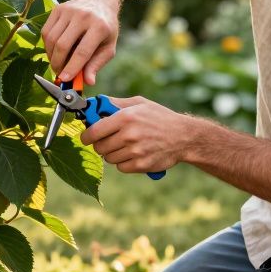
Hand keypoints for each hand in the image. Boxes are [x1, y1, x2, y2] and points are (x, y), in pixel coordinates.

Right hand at [41, 0, 118, 84]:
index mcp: (100, 27)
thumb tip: (88, 81)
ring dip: (51, 56)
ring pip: (51, 39)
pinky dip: (47, 45)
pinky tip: (54, 50)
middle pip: (62, 45)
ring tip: (58, 63)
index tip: (64, 79)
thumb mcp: (108, 46)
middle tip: (59, 74)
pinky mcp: (57, 9)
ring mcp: (68, 11)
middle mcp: (83, 16)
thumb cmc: (105, 28)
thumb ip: (97, 64)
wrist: (98, 0)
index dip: (72, 67)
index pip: (82, 51)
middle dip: (58, 64)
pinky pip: (46, 32)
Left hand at [79, 95, 195, 174]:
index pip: (93, 131)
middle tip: (108, 141)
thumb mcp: (139, 104)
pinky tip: (133, 154)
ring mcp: (135, 151)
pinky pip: (121, 167)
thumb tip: (94, 104)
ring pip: (109, 158)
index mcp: (125, 117)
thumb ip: (115, 104)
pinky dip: (124, 163)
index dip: (86, 136)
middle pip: (99, 147)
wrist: (184, 137)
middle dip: (100, 145)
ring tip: (125, 146)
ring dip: (113, 154)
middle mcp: (129, 135)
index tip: (86, 137)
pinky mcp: (141, 165)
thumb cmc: (160, 118)